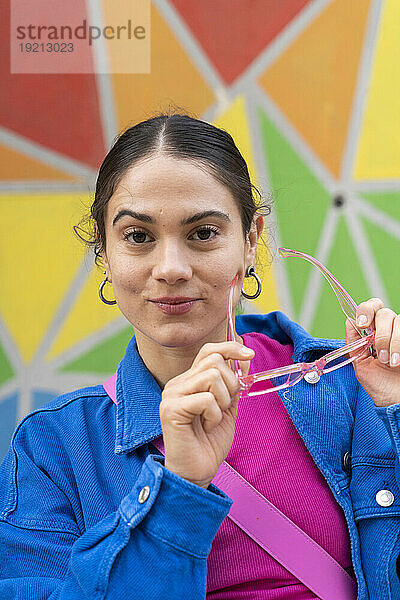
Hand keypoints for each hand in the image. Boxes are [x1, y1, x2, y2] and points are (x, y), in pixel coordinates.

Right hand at [159, 341, 254, 488]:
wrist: (197, 472)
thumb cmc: (210, 441)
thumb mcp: (228, 407)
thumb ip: (233, 383)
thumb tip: (245, 358)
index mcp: (189, 380)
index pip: (208, 351)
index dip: (230, 348)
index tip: (249, 355)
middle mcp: (178, 383)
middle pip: (214, 362)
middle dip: (230, 384)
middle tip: (225, 407)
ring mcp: (172, 395)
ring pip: (211, 377)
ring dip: (222, 401)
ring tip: (213, 419)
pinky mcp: (171, 409)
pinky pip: (206, 399)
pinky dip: (214, 415)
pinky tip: (206, 427)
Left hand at [345, 298, 399, 406]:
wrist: (395, 400)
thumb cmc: (380, 384)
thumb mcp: (360, 363)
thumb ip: (354, 342)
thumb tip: (349, 321)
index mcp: (374, 332)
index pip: (371, 307)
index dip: (366, 310)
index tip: (362, 323)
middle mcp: (390, 329)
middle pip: (384, 313)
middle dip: (381, 334)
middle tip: (379, 355)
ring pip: (398, 321)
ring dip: (392, 342)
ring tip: (391, 362)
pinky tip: (398, 361)